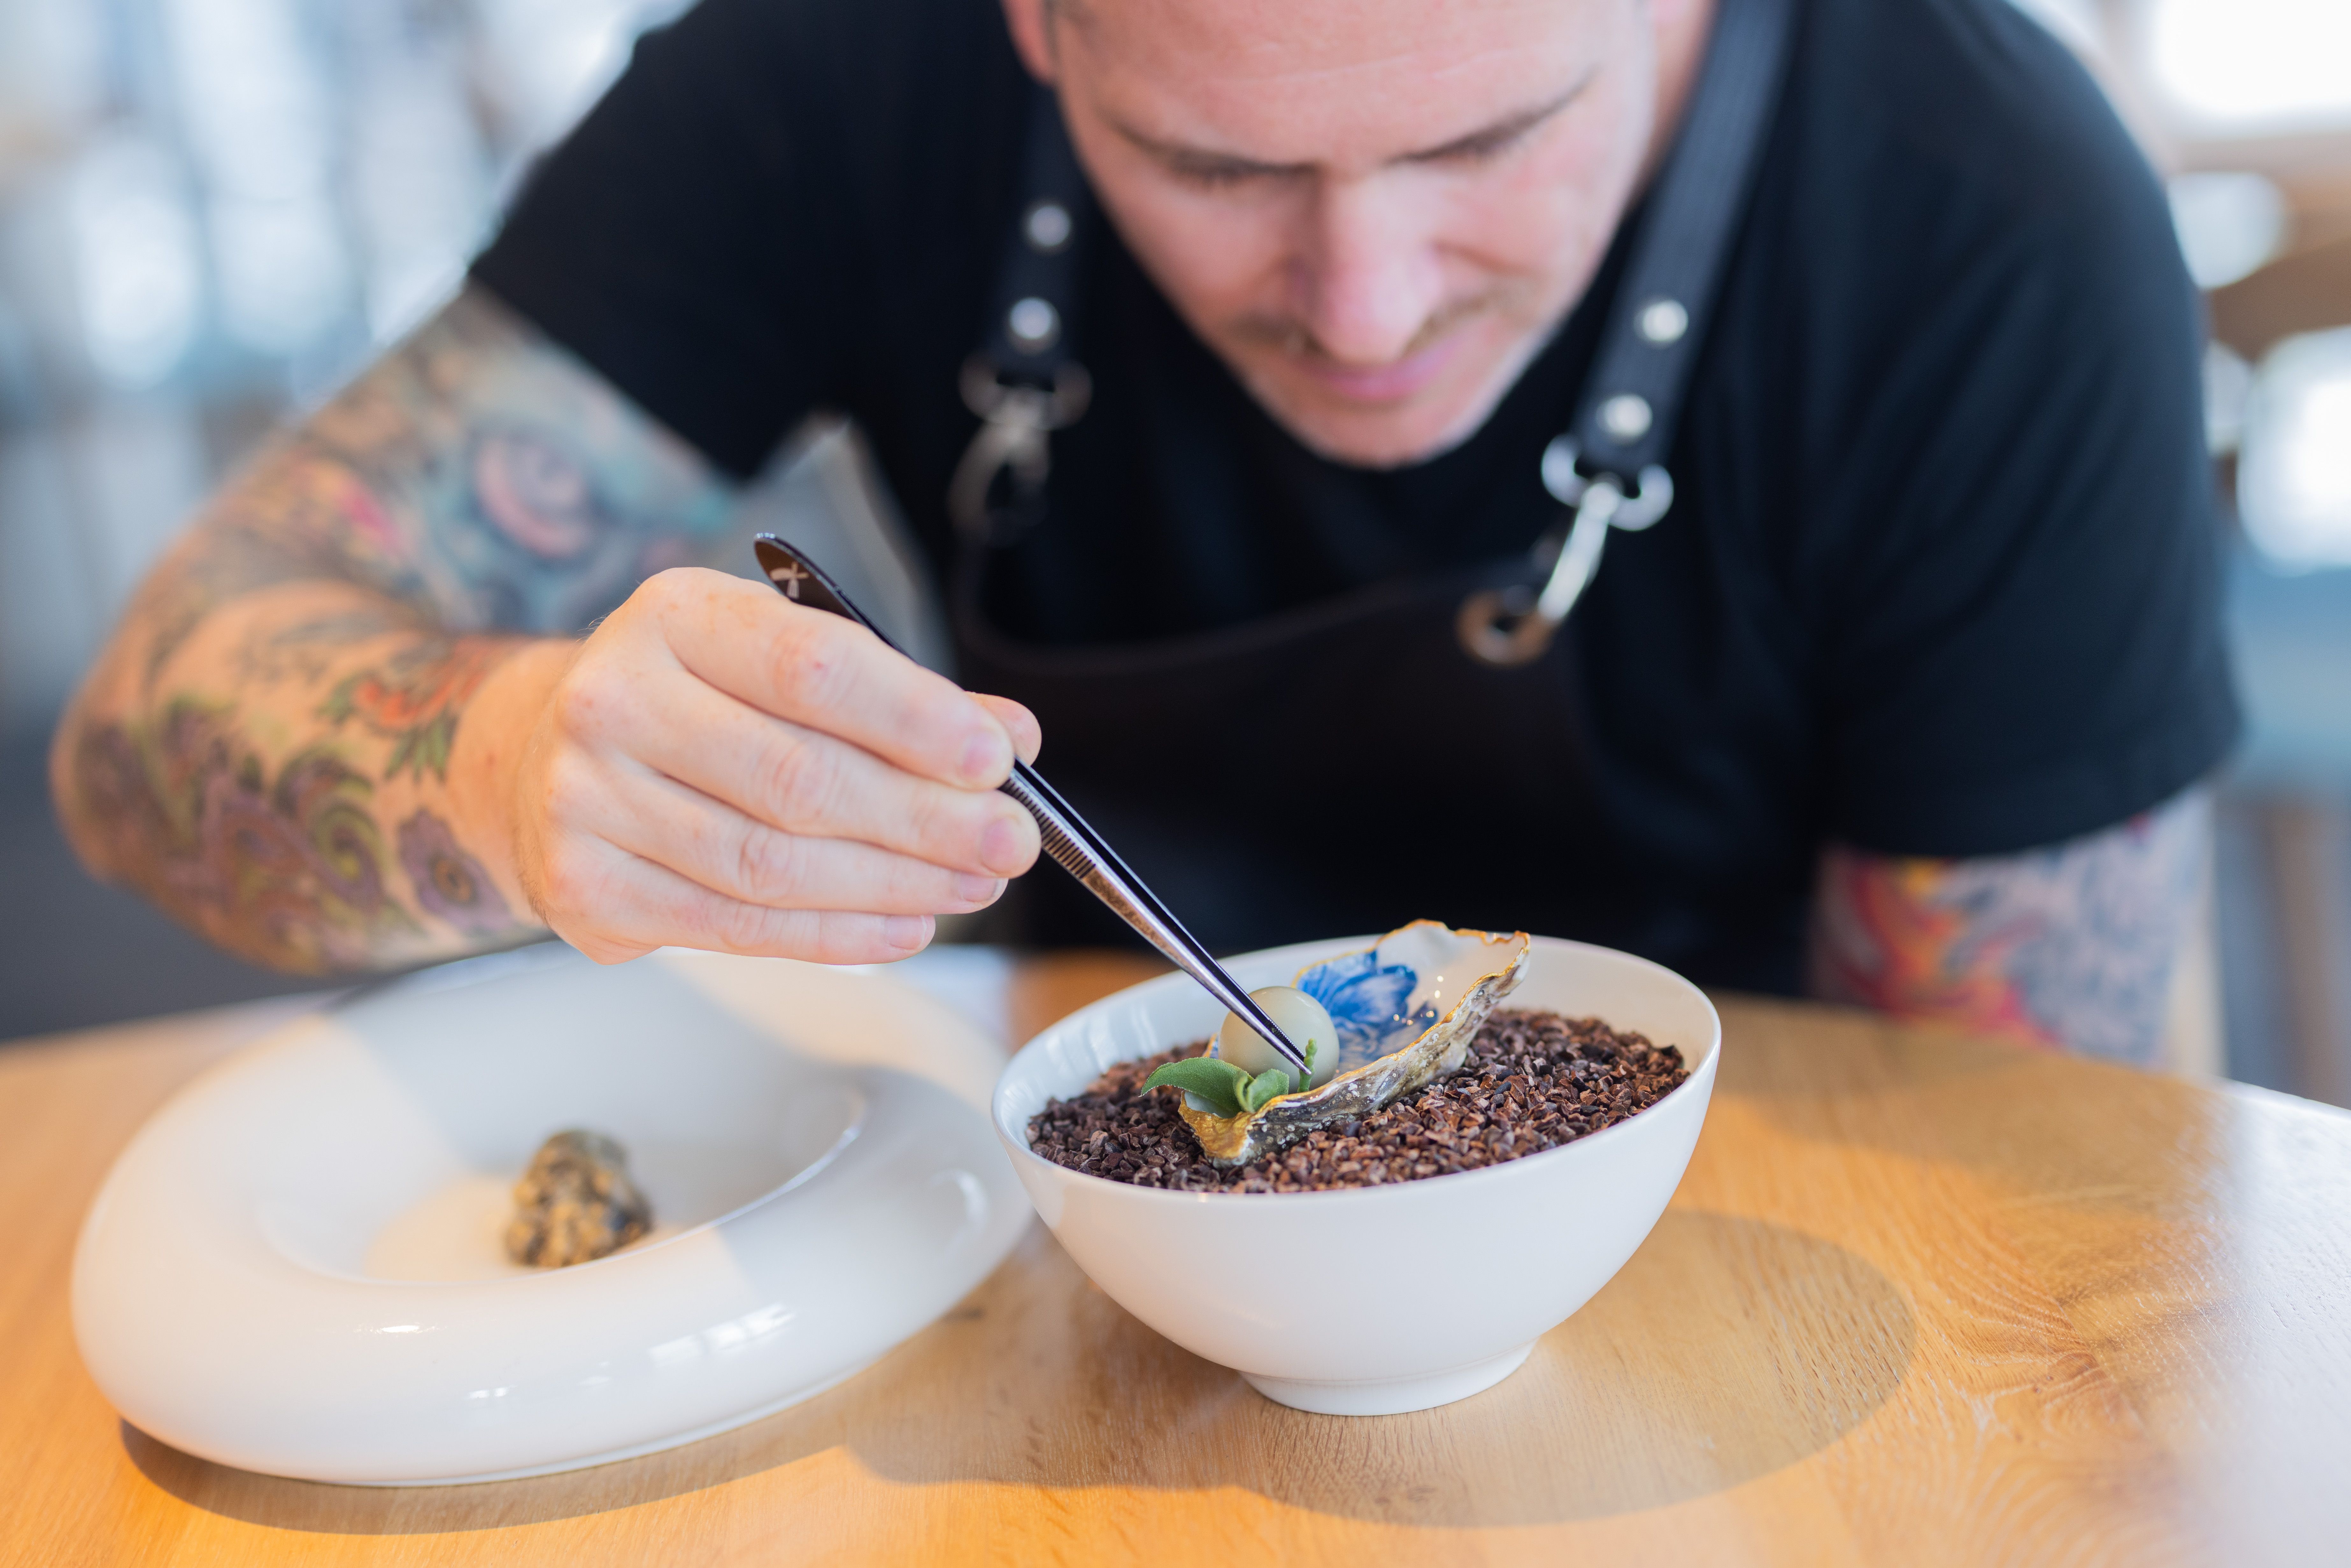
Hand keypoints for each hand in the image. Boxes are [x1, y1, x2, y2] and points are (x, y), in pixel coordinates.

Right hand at [476, 568, 1040, 964]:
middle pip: (801, 780)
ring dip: (893, 885)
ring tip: (971, 885)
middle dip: (927, 820)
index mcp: (674, 617)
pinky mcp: (588, 888)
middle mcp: (615, 700)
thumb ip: (895, 696)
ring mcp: (589, 800)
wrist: (535, 755)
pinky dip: (836, 935)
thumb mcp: (779, 660)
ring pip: (773, 866)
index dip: (916, 720)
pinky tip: (904, 924)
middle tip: (1009, 843)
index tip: (997, 758)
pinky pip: (738, 926)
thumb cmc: (686, 702)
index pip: (814, 668)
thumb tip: (1011, 739)